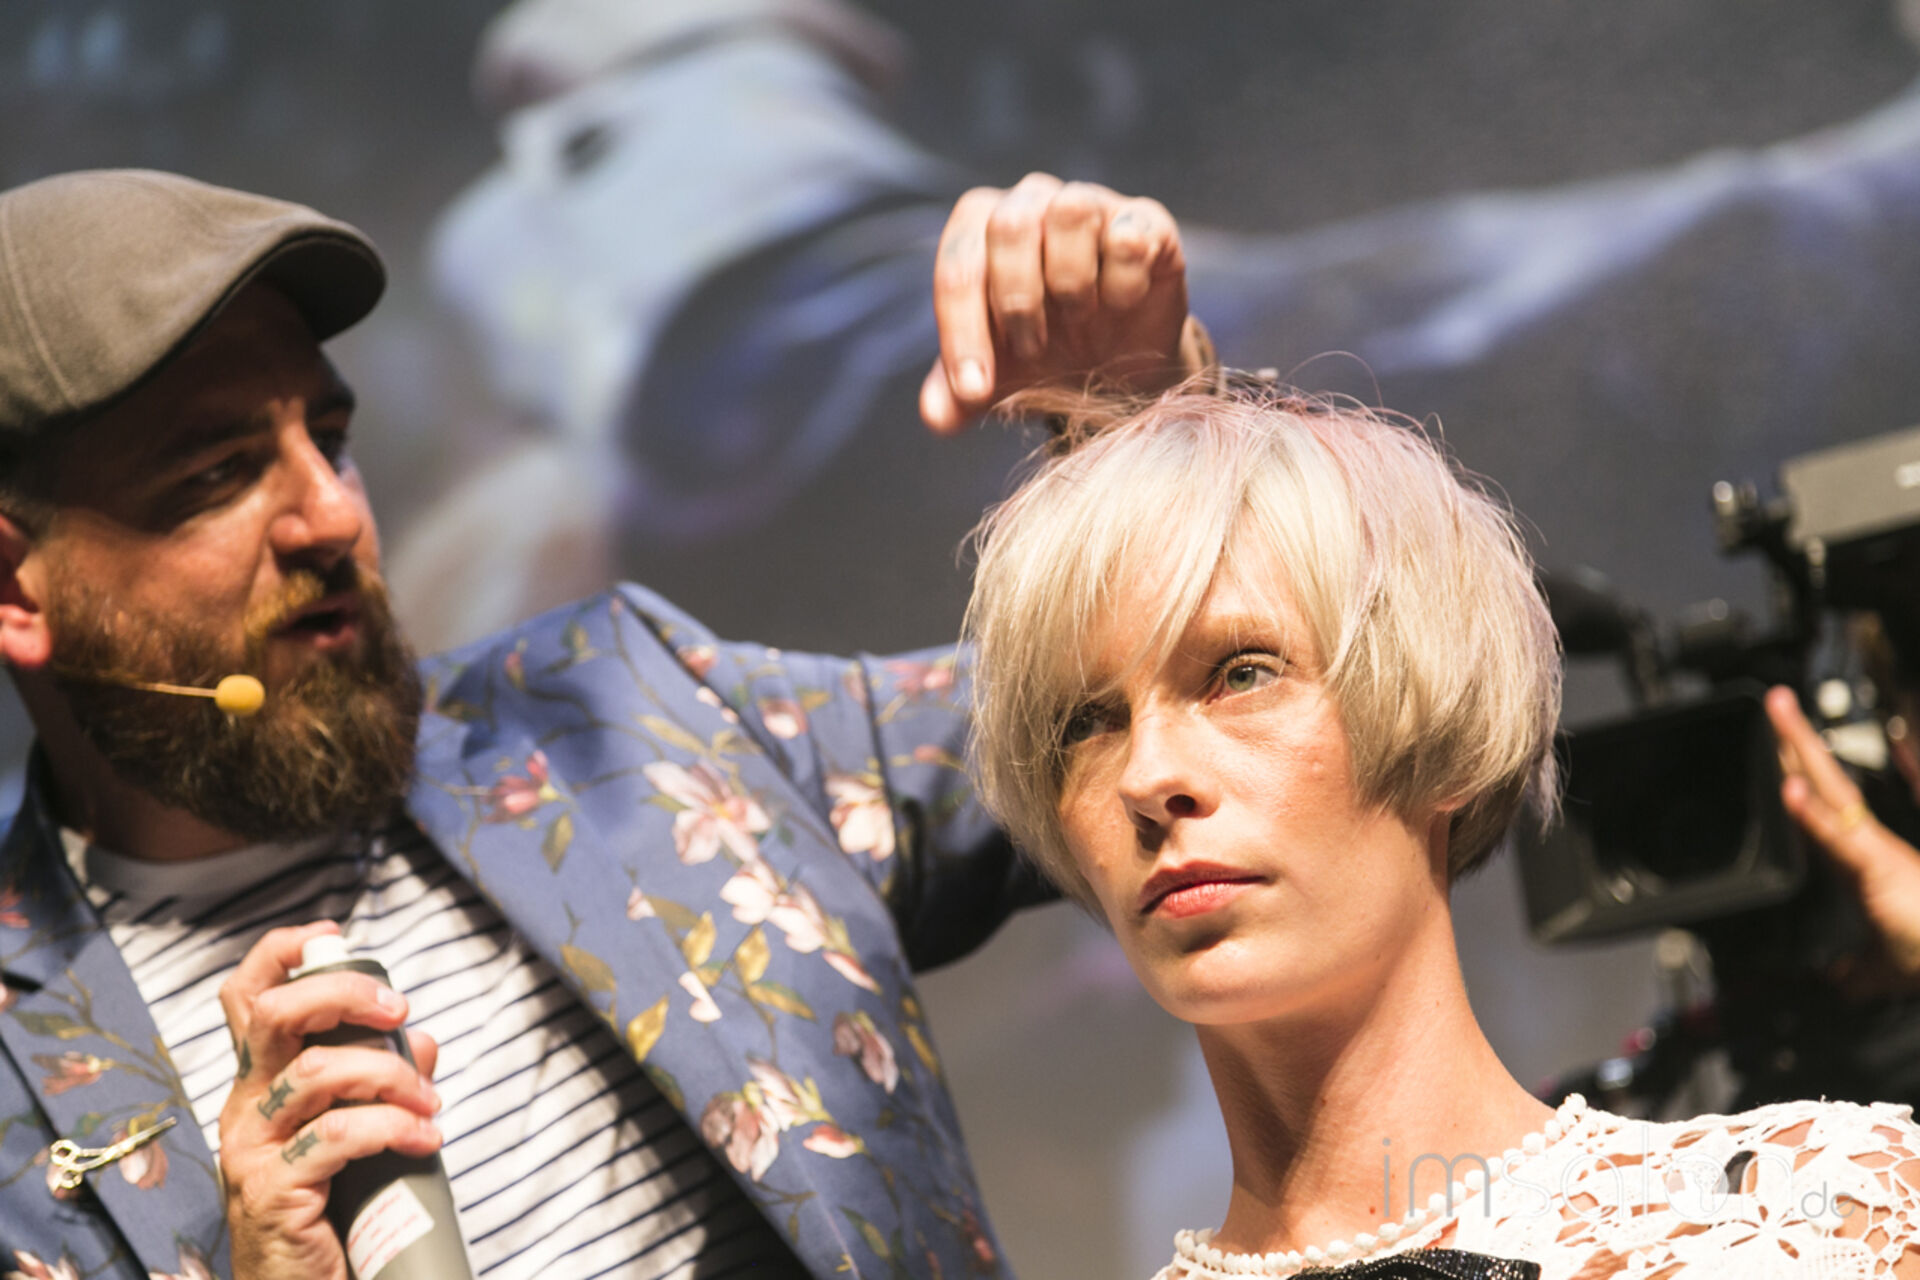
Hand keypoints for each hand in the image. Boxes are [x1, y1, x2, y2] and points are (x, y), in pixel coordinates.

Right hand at [218, 922, 442, 1279]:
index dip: (281, 953)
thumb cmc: (330, 1209)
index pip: (247, 999)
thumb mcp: (355, 1133)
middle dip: (343, 993)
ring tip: (430, 1104)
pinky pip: (338, 1135)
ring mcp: (252, 1150)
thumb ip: (381, 1081)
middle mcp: (245, 1108)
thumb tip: (419, 1039)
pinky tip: (425, 1140)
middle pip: (275, 1014)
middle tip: (398, 1010)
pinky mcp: (273, 1191)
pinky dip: (394, 1127)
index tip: (333, 937)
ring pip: (318, 1071)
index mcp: (259, 1085)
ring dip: (391, 1075)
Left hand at [921, 172, 1204, 432]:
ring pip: (1071, 211)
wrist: (1120, 364)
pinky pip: (1129, 234)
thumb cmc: (1046, 353)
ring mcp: (1093, 203)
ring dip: (1071, 282)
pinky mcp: (1147, 221)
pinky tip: (1121, 306)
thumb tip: (936, 416)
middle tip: (1034, 350)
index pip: (958, 261)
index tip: (974, 390)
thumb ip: (958, 393)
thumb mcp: (999, 379)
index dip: (960, 329)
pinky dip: (1122, 280)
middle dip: (1017, 301)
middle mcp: (1033, 201)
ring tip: (1081, 319)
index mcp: (982, 227)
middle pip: (1010, 225)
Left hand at [1766, 686, 1919, 986]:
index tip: (1780, 748)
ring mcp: (1874, 852)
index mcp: (1864, 863)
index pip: (1822, 809)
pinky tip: (1790, 791)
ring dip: (1801, 748)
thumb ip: (1855, 971)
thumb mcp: (1880, 968)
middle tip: (1774, 702)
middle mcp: (1867, 847)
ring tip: (1779, 710)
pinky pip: (1842, 836)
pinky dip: (1813, 815)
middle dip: (1795, 741)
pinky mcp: (1882, 868)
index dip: (1799, 777)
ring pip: (1831, 790)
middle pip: (1823, 783)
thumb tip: (1836, 980)